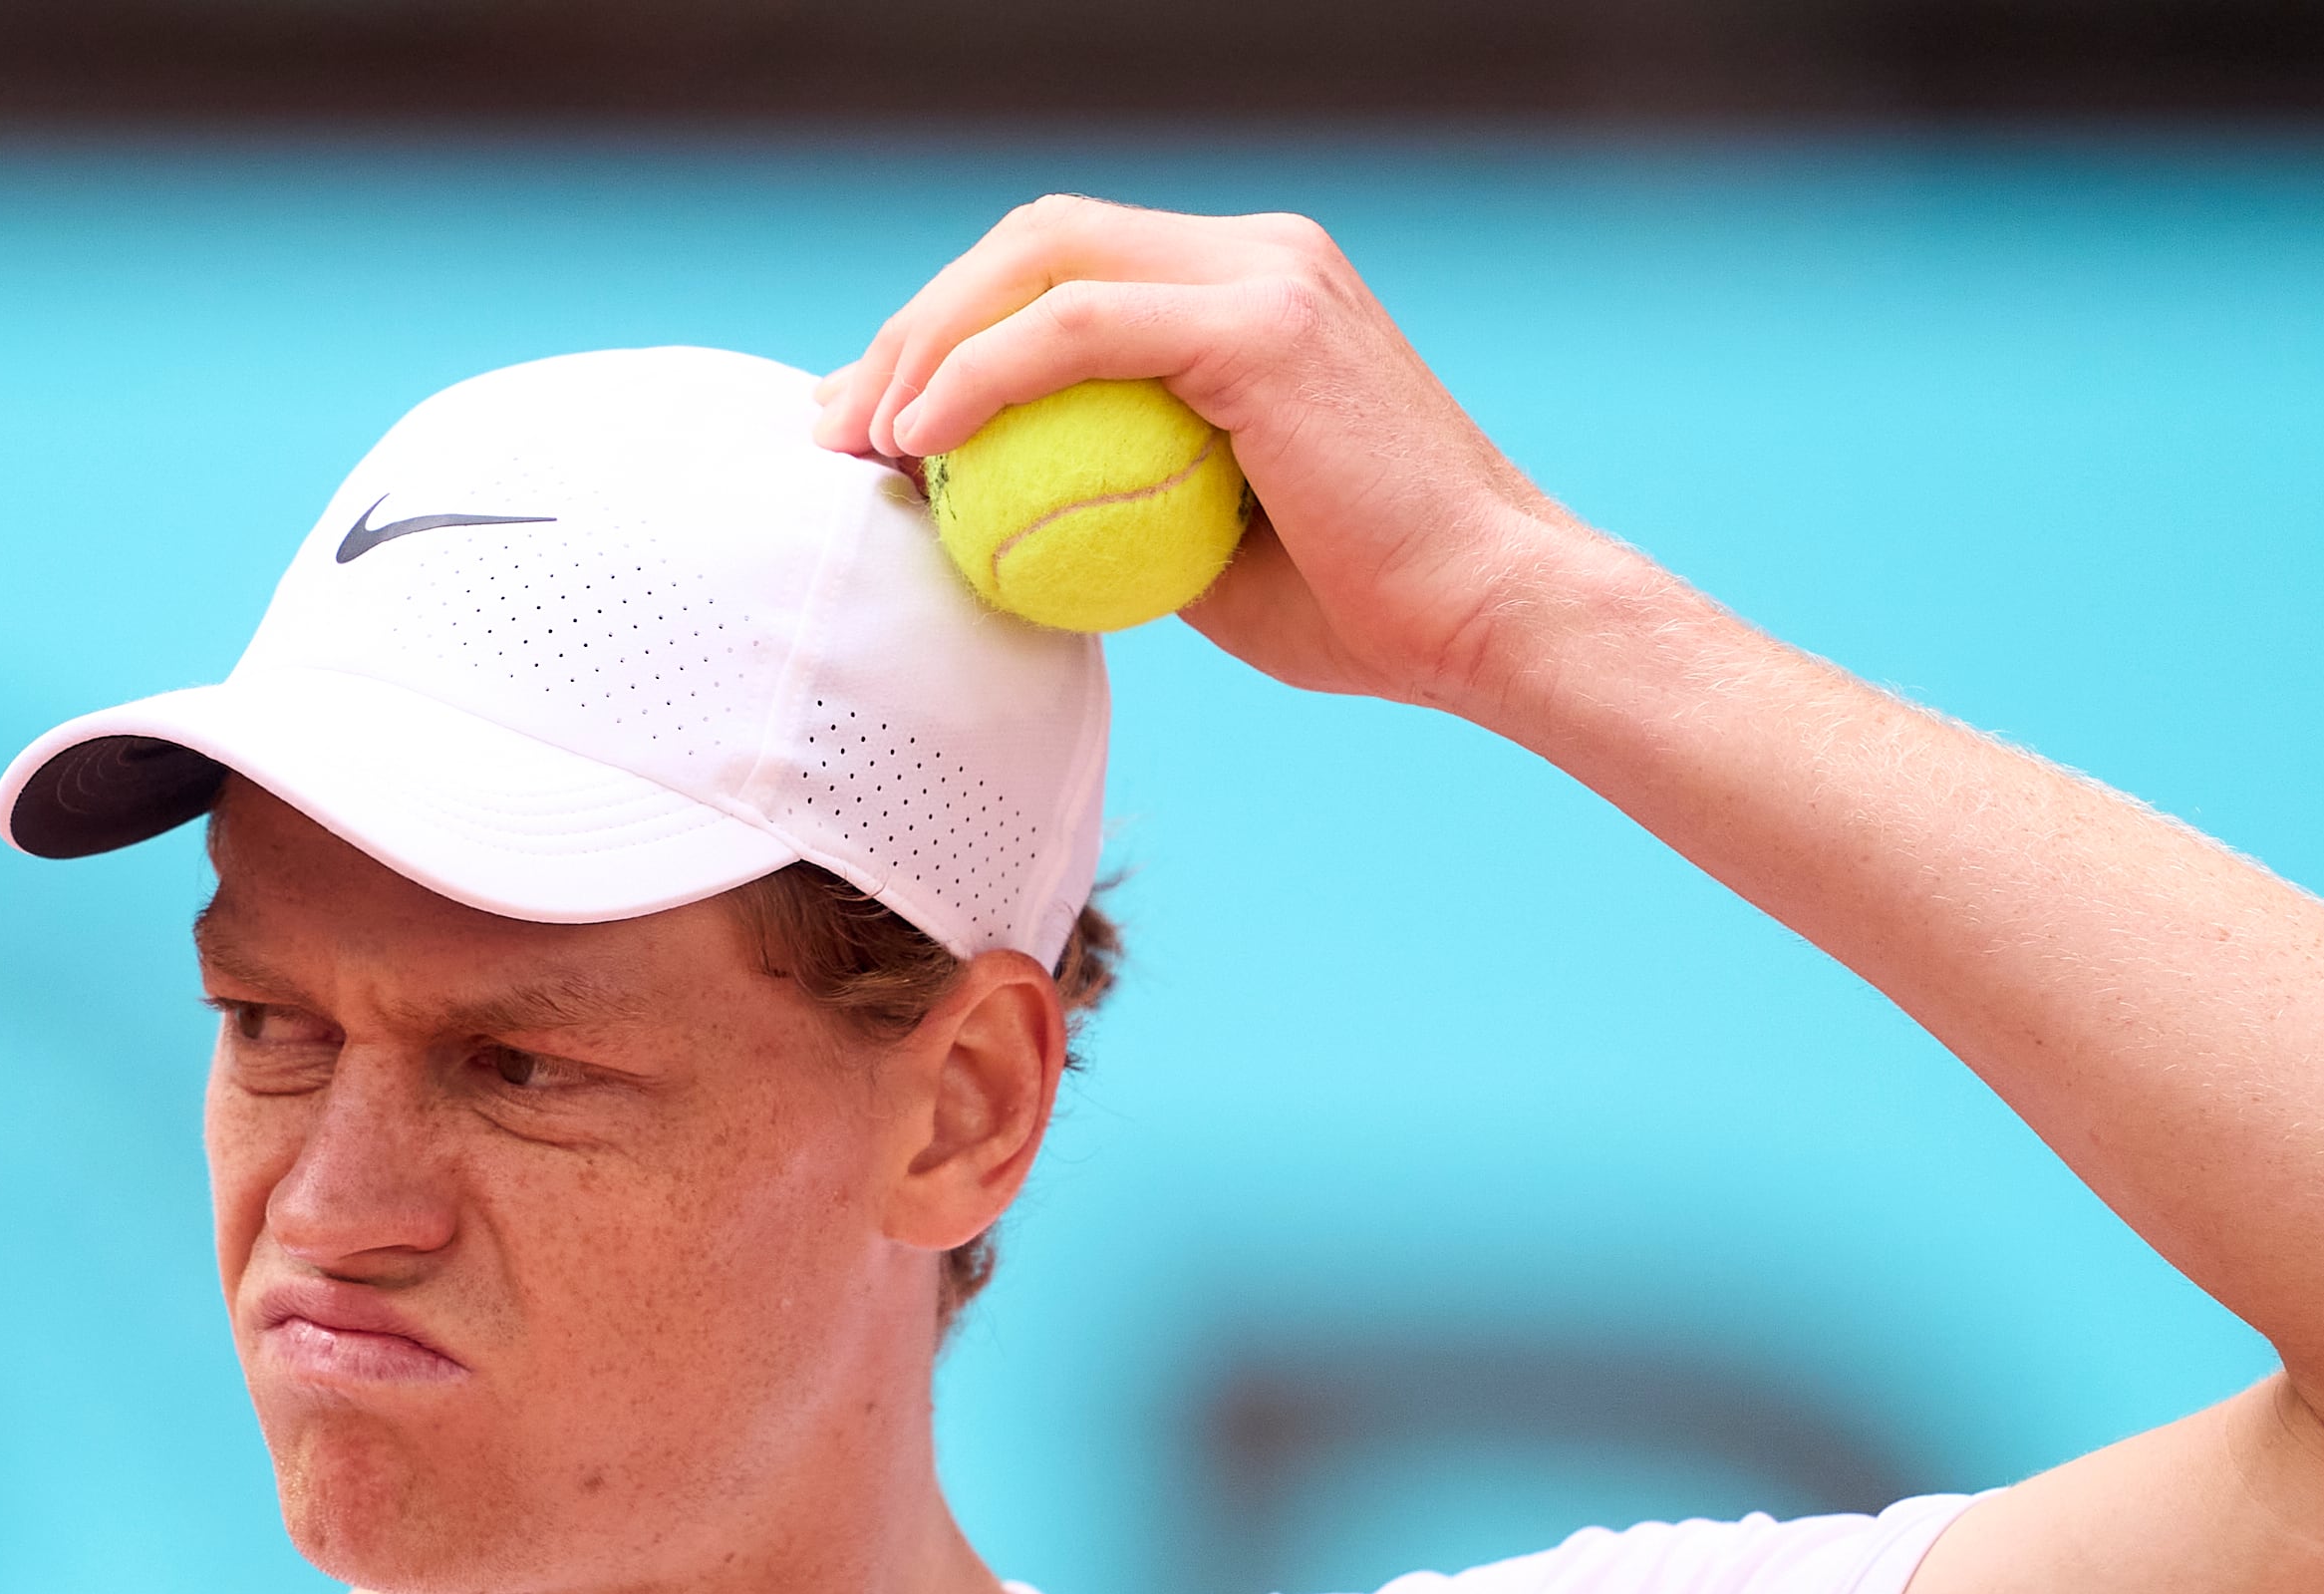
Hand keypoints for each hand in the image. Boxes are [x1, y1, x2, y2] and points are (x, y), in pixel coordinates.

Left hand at [812, 197, 1630, 724]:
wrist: (1486, 622)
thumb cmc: (1363, 614)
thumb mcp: (1200, 546)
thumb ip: (1109, 494)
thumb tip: (991, 515)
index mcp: (1248, 287)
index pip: (1062, 268)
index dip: (949, 328)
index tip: (870, 425)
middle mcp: (1258, 252)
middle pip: (1037, 240)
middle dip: (916, 322)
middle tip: (837, 429)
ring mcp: (1264, 273)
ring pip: (1043, 258)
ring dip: (928, 338)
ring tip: (861, 437)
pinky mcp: (1263, 323)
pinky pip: (1077, 328)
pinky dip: (981, 372)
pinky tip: (918, 438)